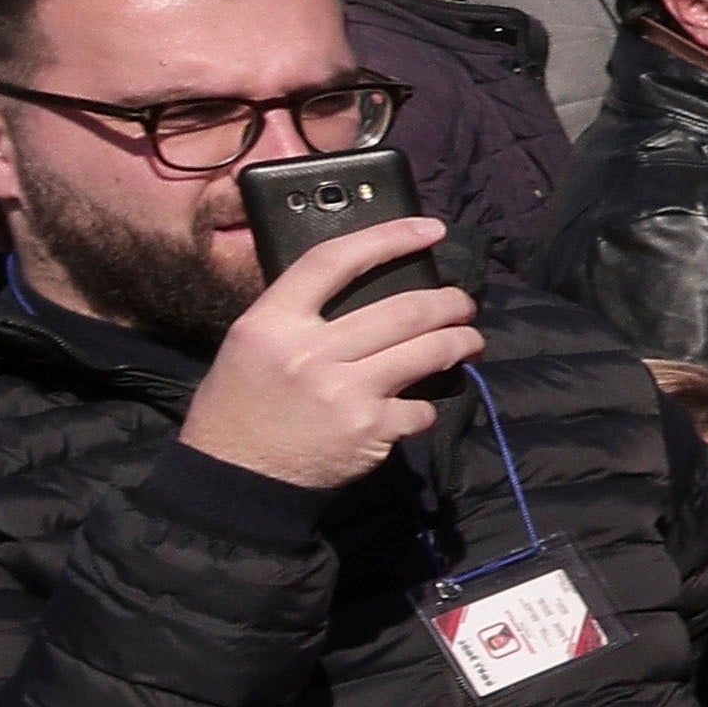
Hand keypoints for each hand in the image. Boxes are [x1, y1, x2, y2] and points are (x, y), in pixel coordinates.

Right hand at [179, 224, 485, 496]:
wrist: (239, 477)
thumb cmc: (243, 404)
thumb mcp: (251, 344)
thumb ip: (298, 313)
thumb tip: (364, 285)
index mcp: (272, 322)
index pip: (334, 261)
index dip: (389, 237)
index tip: (429, 229)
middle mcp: (310, 352)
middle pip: (404, 309)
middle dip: (450, 303)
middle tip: (463, 304)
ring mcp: (344, 391)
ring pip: (430, 351)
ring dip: (461, 342)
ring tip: (468, 341)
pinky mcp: (370, 429)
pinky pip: (424, 407)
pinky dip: (429, 405)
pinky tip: (420, 404)